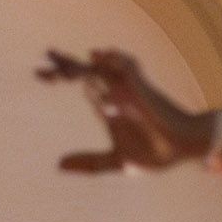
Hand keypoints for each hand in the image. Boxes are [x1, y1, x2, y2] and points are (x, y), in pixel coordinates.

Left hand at [44, 48, 210, 173]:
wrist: (183, 150)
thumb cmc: (156, 153)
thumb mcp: (117, 161)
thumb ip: (89, 162)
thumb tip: (58, 165)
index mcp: (108, 107)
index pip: (81, 84)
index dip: (59, 75)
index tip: (38, 73)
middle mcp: (116, 93)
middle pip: (84, 72)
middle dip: (62, 66)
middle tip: (38, 69)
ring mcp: (129, 89)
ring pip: (99, 69)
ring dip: (79, 66)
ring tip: (55, 62)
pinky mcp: (143, 89)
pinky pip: (128, 67)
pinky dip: (114, 59)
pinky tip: (97, 56)